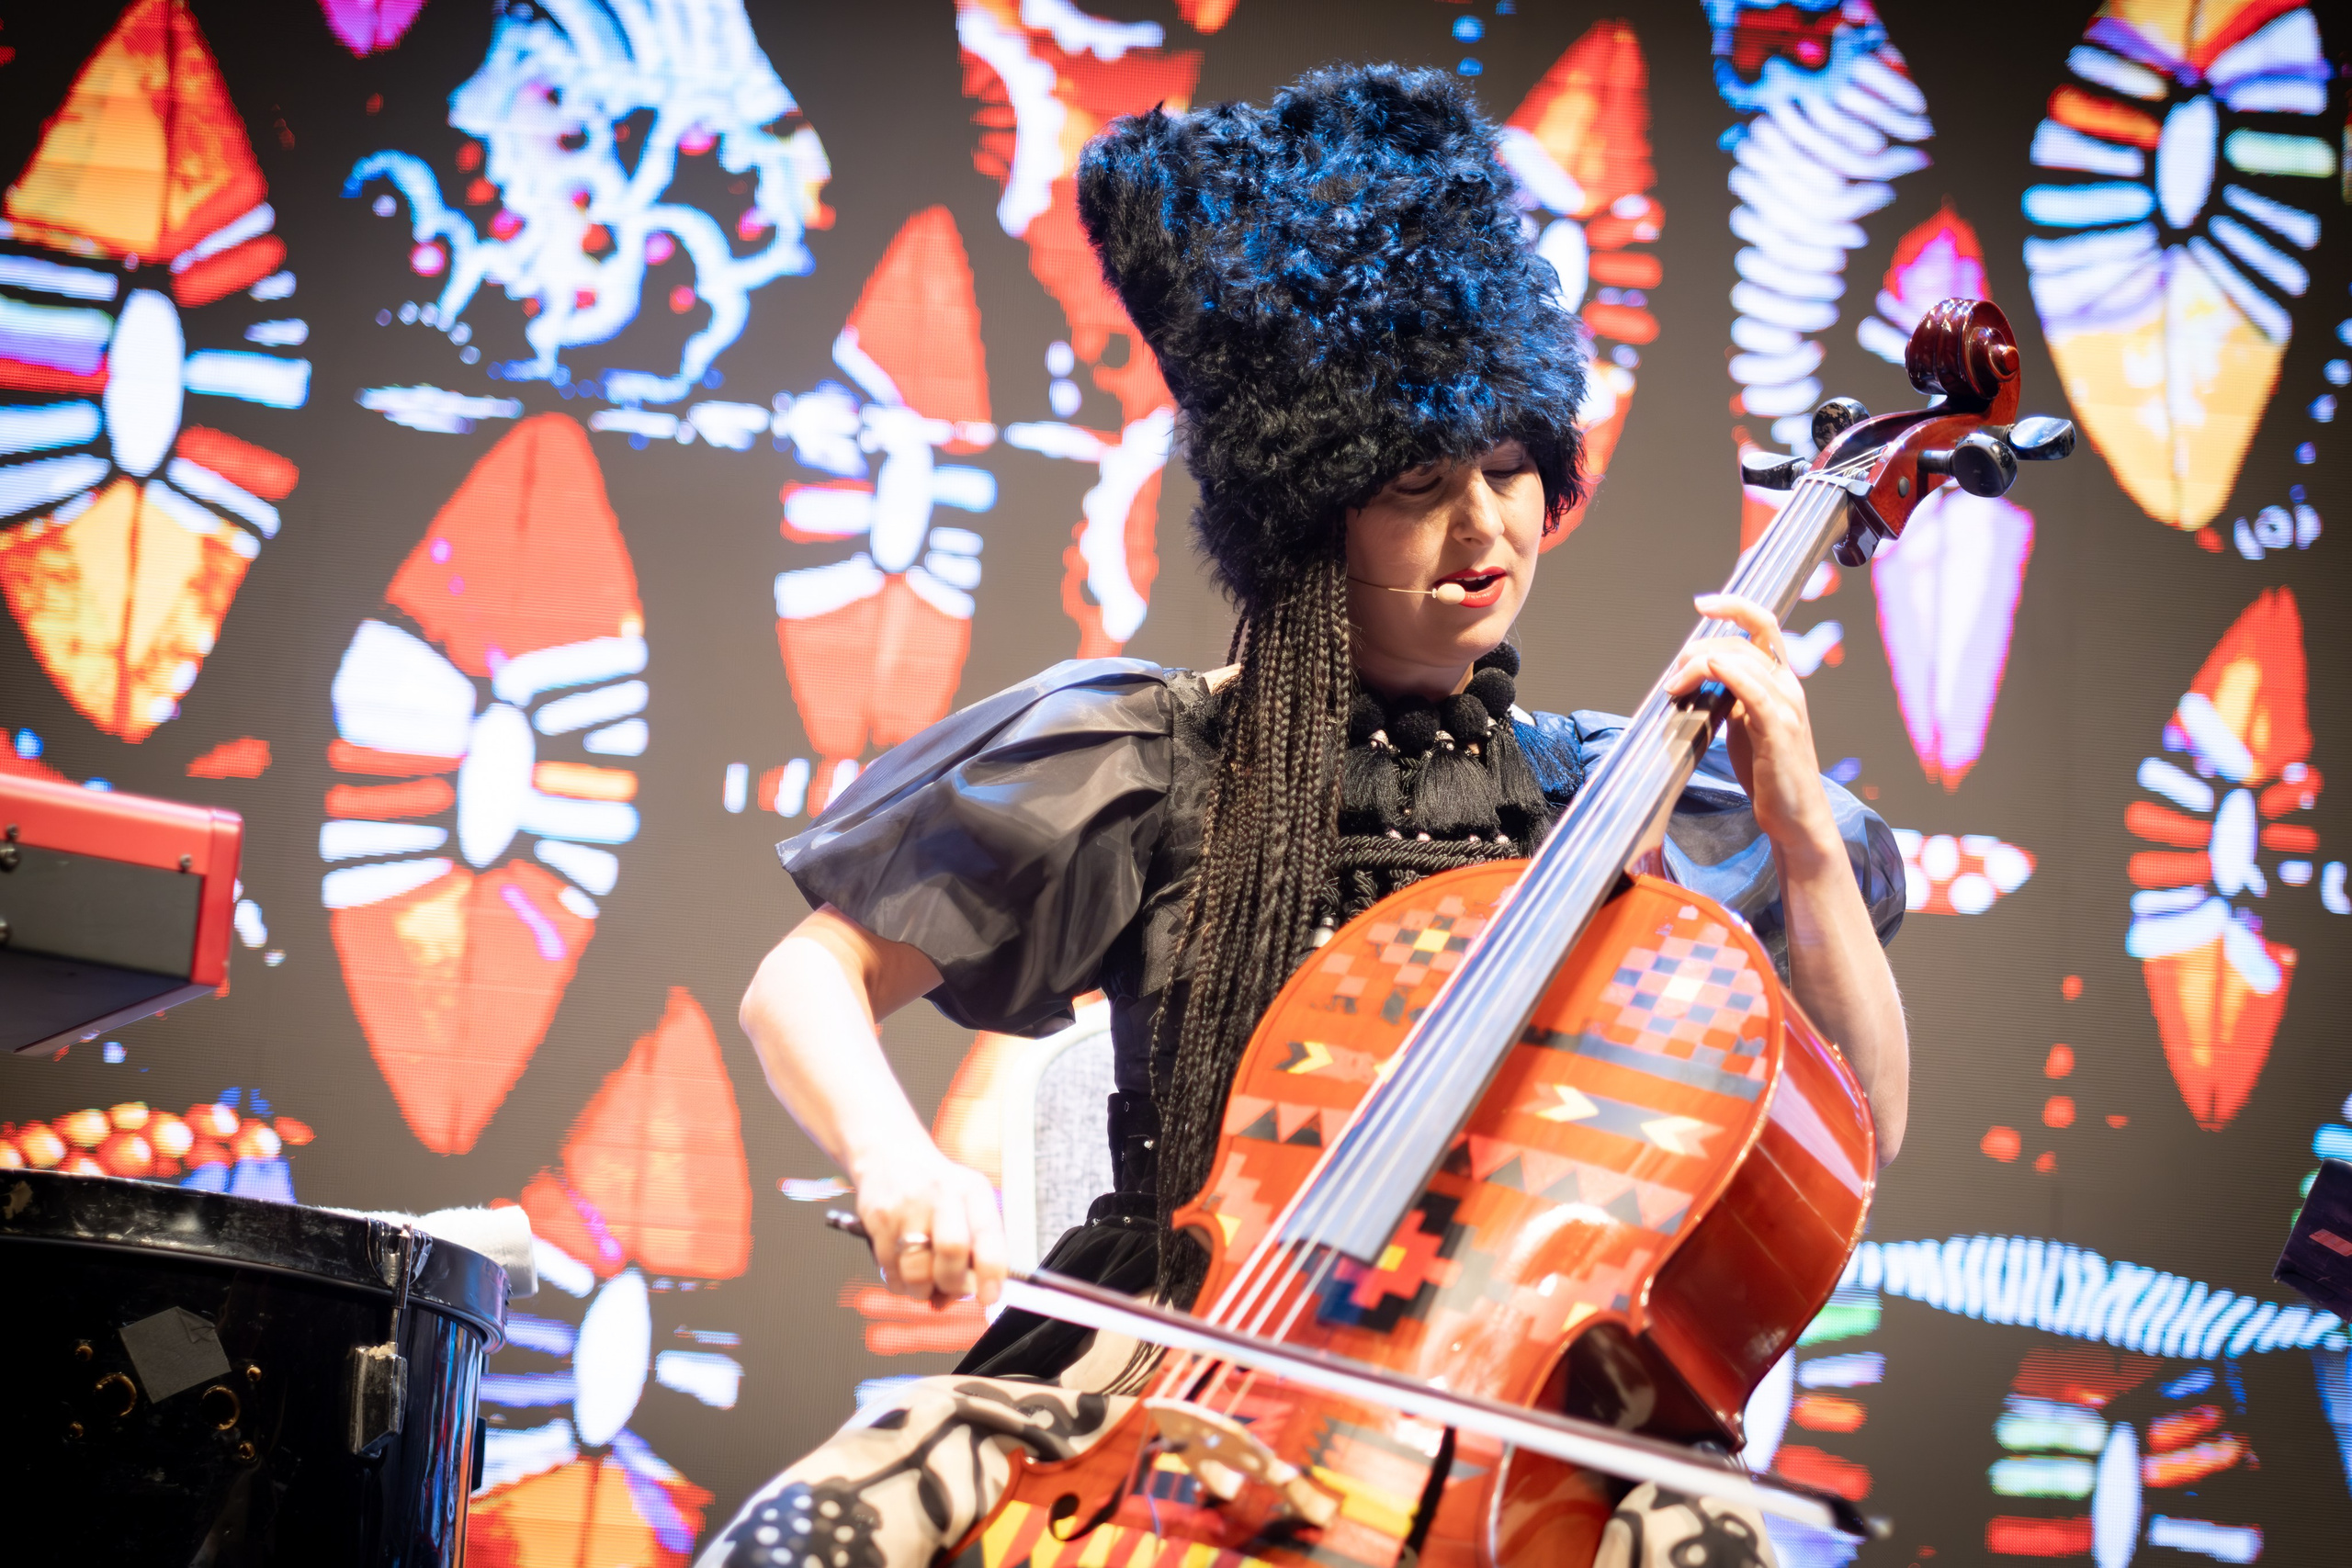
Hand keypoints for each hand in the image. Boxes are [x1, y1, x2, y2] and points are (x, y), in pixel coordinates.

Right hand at [850, 1145, 1007, 1309]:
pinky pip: (890, 1271)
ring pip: (917, 1271)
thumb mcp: (966, 1200)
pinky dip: (900, 1282)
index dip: (991, 1272)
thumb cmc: (933, 1186)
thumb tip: (971, 1294)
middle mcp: (941, 1194)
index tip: (989, 1295)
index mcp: (972, 1190)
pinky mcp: (878, 1220)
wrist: (887, 1153)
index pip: (988, 1234)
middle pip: (952, 1251)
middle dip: (952, 1282)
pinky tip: (904, 1267)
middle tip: (950, 1287)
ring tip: (924, 1279)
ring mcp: (907, 1207)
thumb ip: (975, 1244)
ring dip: (922, 1289)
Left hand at [1664, 594, 1839, 874]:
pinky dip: (1729, 673)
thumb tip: (1698, 673)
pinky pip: (1754, 690)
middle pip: (1742, 641)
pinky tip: (1707, 670)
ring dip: (1700, 664)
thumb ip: (1732, 693)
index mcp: (1781, 680)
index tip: (1703, 604)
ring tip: (1675, 686)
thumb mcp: (1745, 721)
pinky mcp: (1780, 730)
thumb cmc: (1768, 771)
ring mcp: (1787, 706)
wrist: (1795, 816)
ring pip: (1742, 659)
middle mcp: (1788, 685)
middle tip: (1673, 674)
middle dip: (1699, 647)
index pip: (1763, 625)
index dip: (1735, 606)